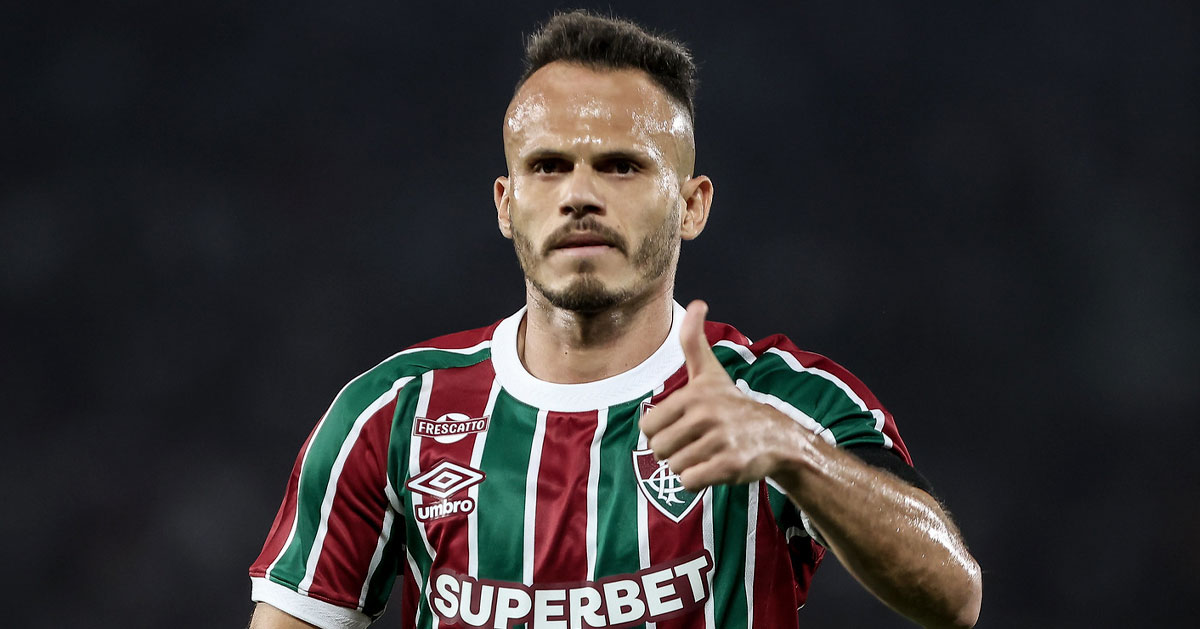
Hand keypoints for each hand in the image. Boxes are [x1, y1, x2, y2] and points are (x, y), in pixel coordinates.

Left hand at [639, 300, 808, 490]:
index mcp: (695, 395)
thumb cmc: (733, 404)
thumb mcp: (710, 372)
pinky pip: (690, 483)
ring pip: (675, 468)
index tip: (683, 426)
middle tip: (697, 443)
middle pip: (659, 450)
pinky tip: (714, 468)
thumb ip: (694, 341)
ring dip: (688, 466)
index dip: (661, 432)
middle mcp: (707, 415)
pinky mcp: (731, 466)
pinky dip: (698, 481)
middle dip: (674, 452)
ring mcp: (720, 441)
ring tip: (709, 453)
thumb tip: (697, 303)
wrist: (777, 436)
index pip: (648, 427)